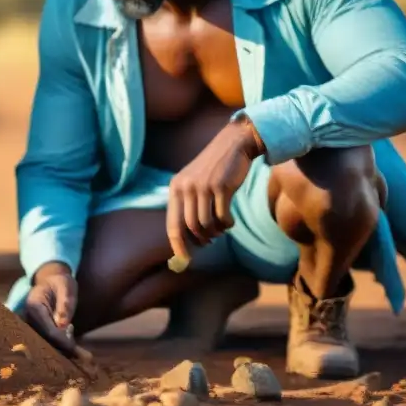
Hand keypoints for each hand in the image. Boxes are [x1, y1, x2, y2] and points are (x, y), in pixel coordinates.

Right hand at [23, 262, 82, 357]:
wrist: (51, 279)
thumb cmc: (60, 281)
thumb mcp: (66, 286)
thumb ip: (65, 303)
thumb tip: (63, 325)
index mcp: (34, 305)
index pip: (47, 329)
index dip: (62, 340)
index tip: (75, 348)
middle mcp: (29, 317)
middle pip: (46, 339)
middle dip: (66, 350)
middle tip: (86, 358)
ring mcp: (33, 325)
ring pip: (49, 342)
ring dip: (67, 351)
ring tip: (87, 357)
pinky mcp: (40, 329)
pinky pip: (51, 340)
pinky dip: (65, 346)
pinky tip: (80, 352)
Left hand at [167, 118, 263, 263]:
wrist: (233, 145)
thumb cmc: (214, 169)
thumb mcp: (192, 182)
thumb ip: (187, 203)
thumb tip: (188, 236)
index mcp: (175, 188)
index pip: (172, 225)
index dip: (178, 245)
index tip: (184, 260)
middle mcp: (185, 188)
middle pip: (190, 228)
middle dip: (201, 239)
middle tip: (209, 241)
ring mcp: (203, 187)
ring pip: (206, 224)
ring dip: (215, 232)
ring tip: (221, 228)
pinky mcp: (221, 187)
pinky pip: (222, 217)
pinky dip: (227, 224)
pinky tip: (230, 221)